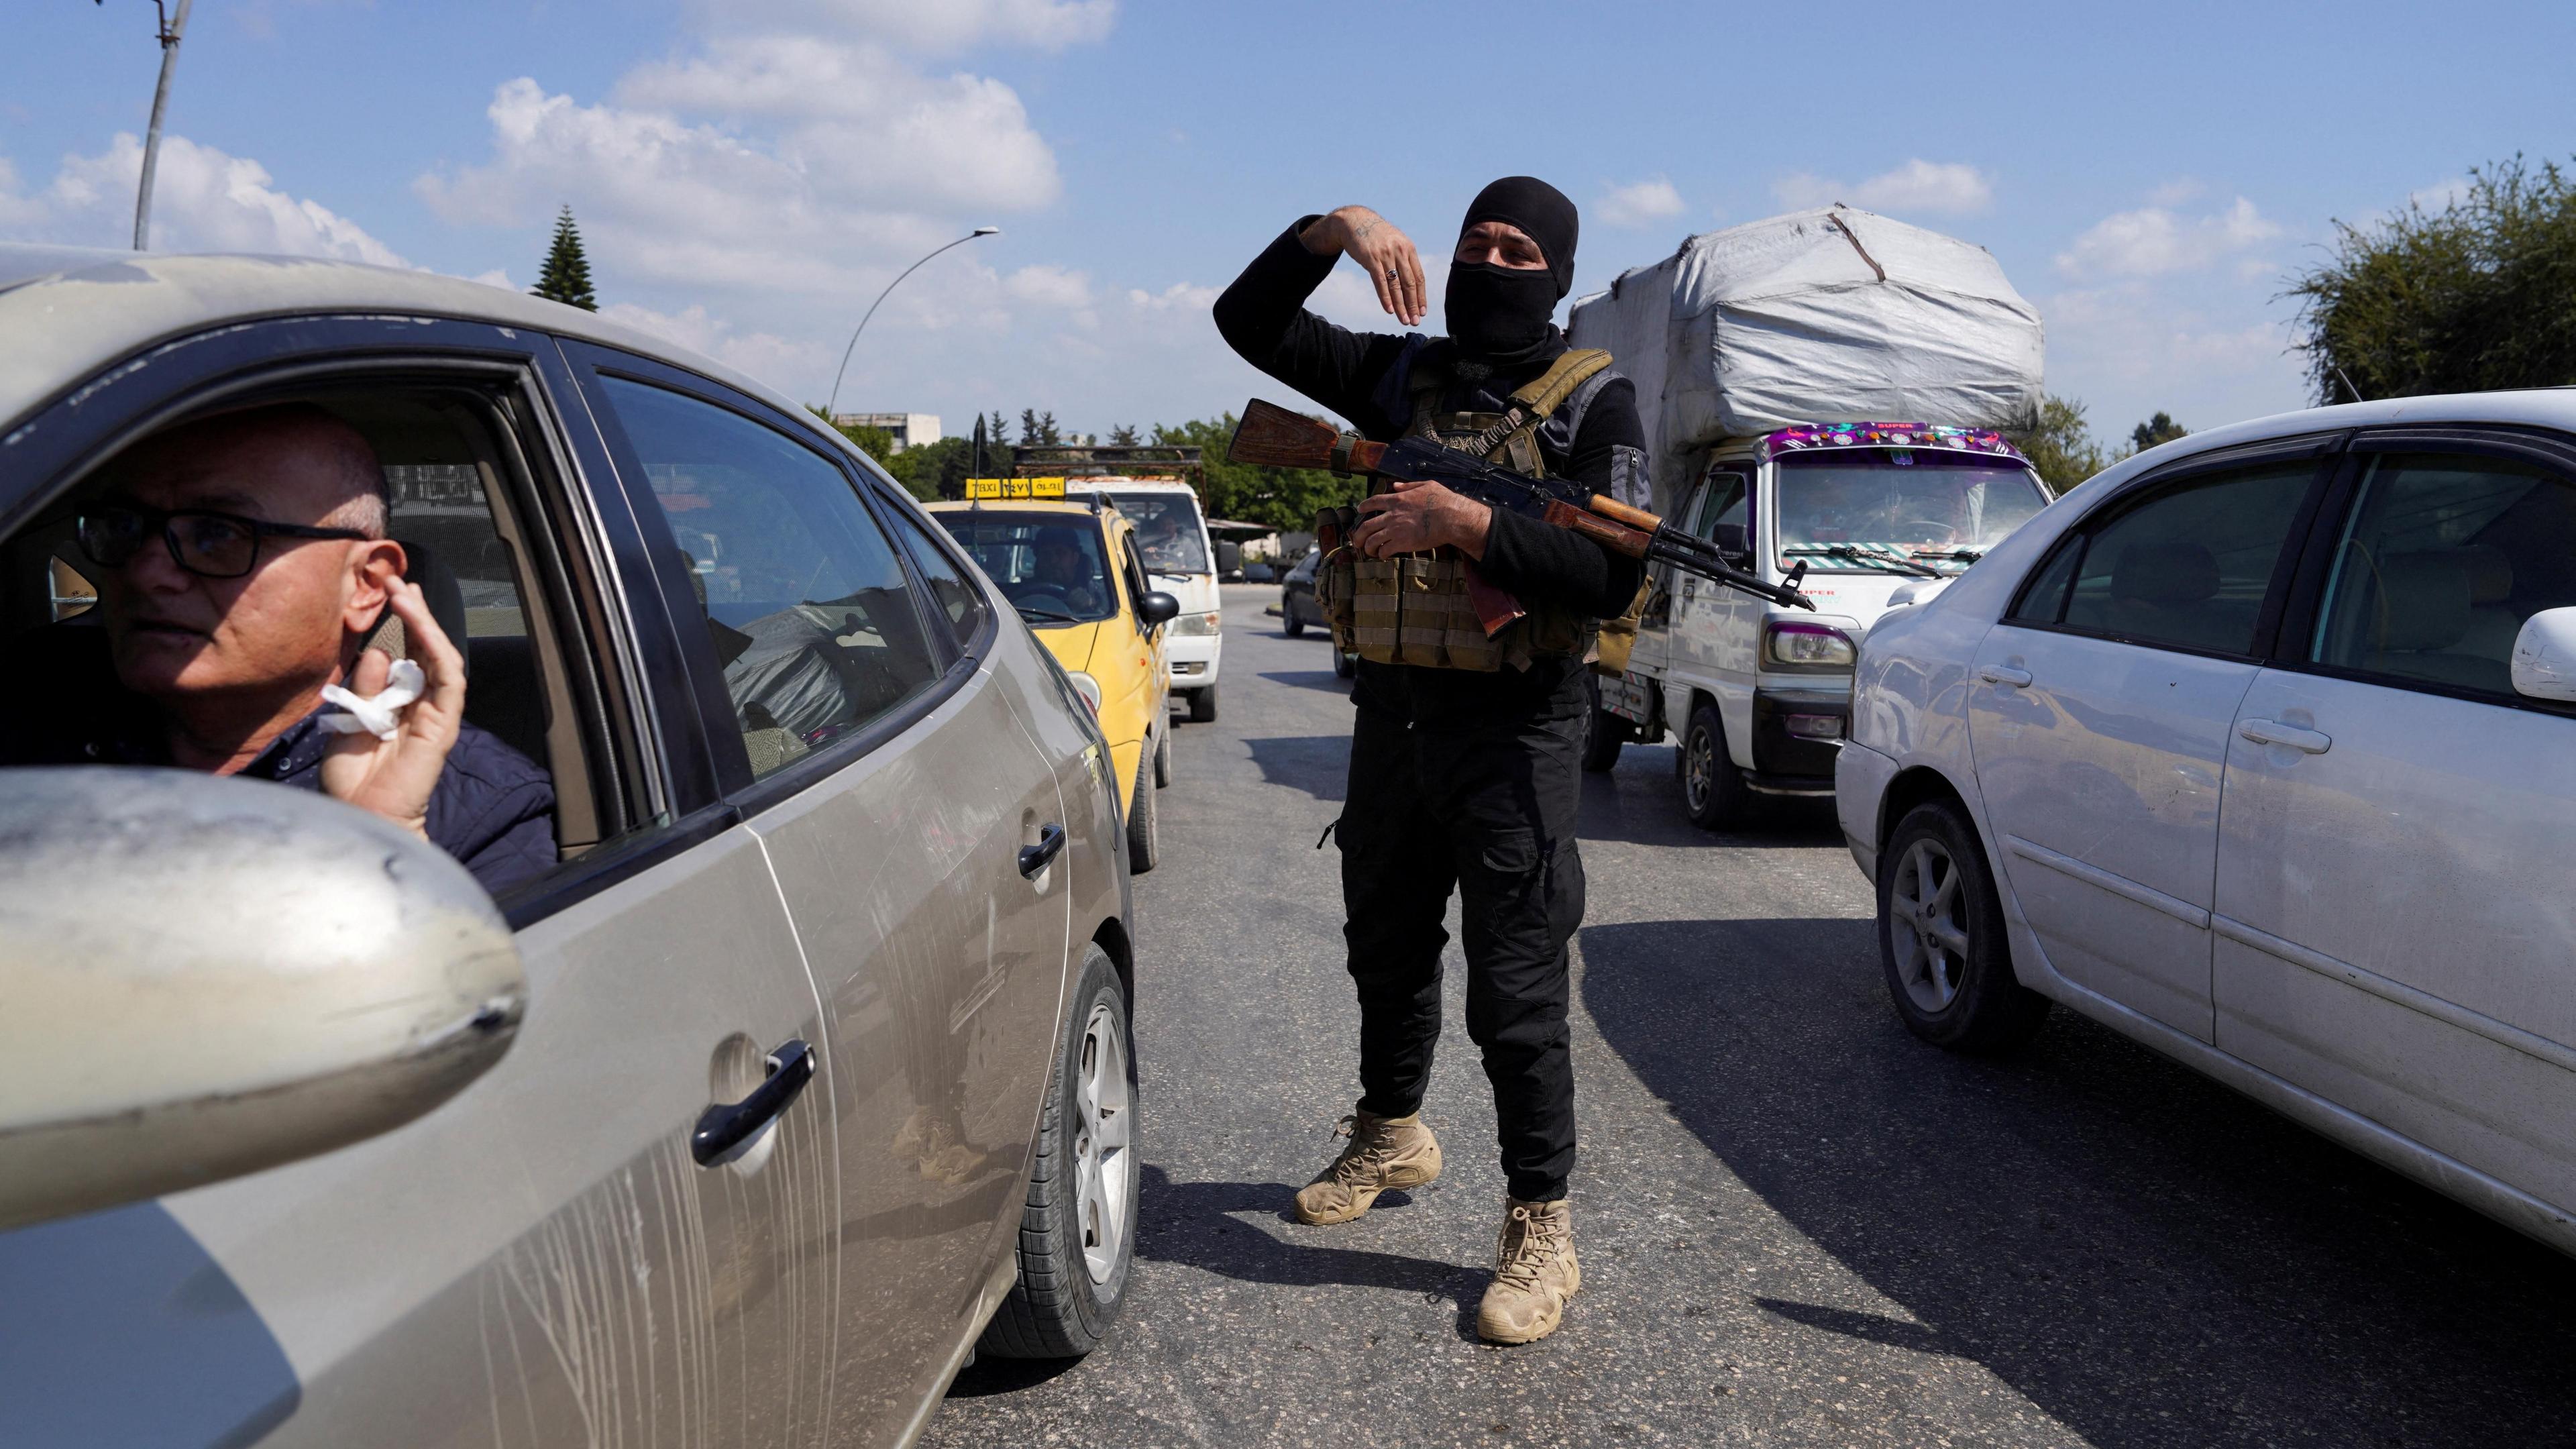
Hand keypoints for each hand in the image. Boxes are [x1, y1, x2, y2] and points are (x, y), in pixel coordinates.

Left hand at [321, 580, 465, 839]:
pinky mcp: (443, 725)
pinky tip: (420, 626)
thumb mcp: (349, 720)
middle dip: (416, 613)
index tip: (390, 593)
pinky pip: (448, 680)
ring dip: (425, 624)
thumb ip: (366, 687)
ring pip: (440, 658)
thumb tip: (379, 652)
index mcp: (400, 705)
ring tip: (407, 594)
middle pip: (427, 650)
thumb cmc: (353, 781)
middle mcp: (422, 706)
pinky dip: (436, 649)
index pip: (409, 655)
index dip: (403, 624)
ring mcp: (436, 715)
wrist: (362, 817)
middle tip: (400, 581)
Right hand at [1300, 205, 1426, 325]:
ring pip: (1396, 285)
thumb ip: (1403, 260)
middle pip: (1410, 284)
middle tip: (1415, 321)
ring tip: (1404, 320)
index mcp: (1409, 249)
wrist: (1355, 221)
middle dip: (1413, 305)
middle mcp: (1400, 251)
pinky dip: (1386, 298)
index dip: (1421, 296)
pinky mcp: (1371, 258)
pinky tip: (1390, 310)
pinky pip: (1381, 282)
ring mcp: (1385, 255)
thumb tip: (1409, 283)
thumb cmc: (1375, 236)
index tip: (1422, 312)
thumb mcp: (1394, 243)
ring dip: (1401, 305)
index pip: (1419, 277)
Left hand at [1351, 480, 1491, 559]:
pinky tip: (1383, 556)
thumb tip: (1396, 486)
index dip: (1364, 506)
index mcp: (1397, 500)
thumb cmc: (1442, 500)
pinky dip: (1381, 554)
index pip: (1373, 502)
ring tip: (1368, 551)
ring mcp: (1396, 530)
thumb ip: (1408, 486)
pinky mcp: (1402, 543)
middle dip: (1358, 534)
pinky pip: (1385, 550)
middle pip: (1366, 525)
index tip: (1359, 510)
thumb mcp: (1425, 485)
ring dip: (1368, 547)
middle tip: (1357, 540)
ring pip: (1372, 540)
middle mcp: (1392, 515)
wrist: (1451, 517)